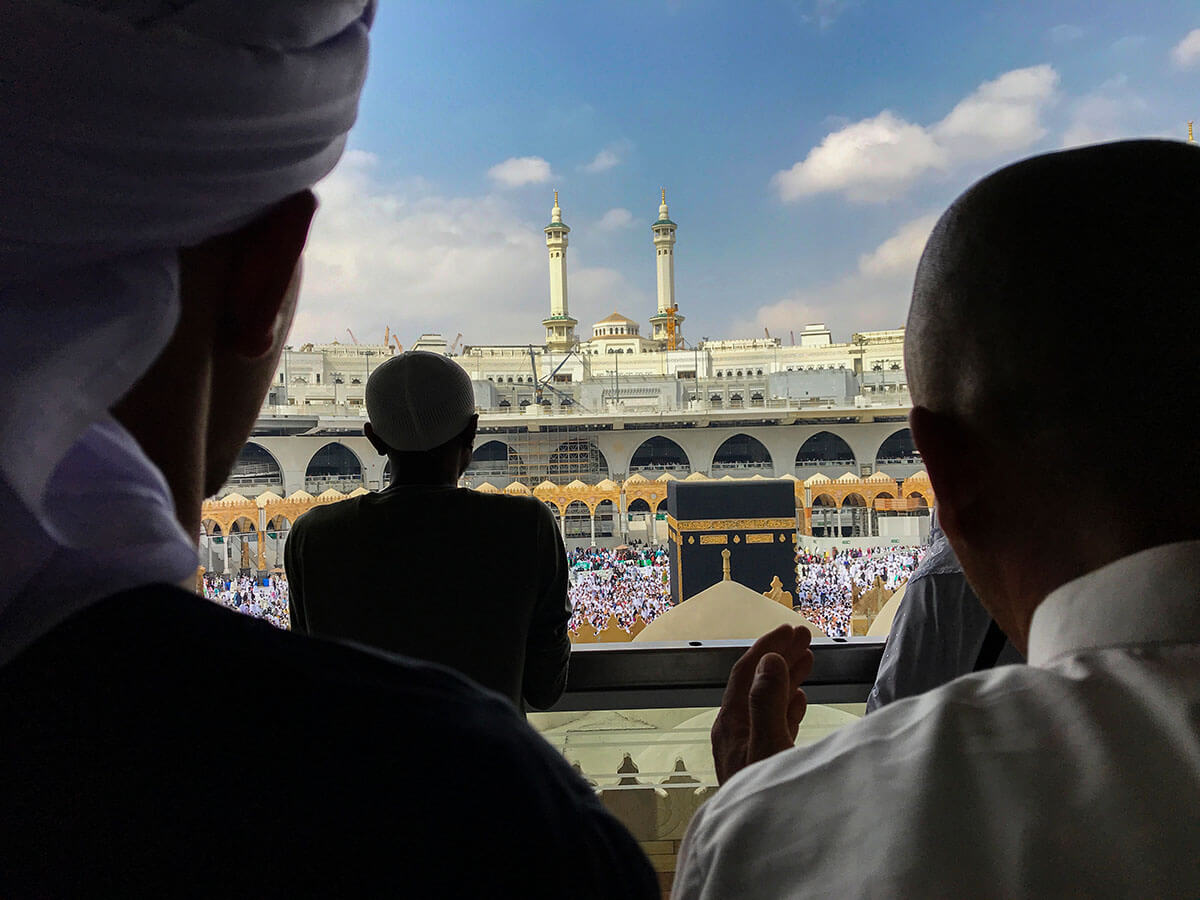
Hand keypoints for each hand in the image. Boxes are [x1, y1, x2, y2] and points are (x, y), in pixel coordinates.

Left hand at [711, 624, 813, 784]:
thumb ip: (766, 703)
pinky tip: (801, 699)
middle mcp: (735, 733)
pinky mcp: (760, 763)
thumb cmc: (766, 800)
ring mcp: (747, 748)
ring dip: (786, 678)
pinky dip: (788, 704)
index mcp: (731, 725)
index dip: (768, 648)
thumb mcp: (769, 748)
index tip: (791, 630)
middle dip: (780, 657)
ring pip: (767, 701)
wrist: (763, 848)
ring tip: (809, 659)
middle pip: (756, 682)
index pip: (746, 673)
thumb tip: (769, 661)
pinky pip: (772, 723)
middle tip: (805, 637)